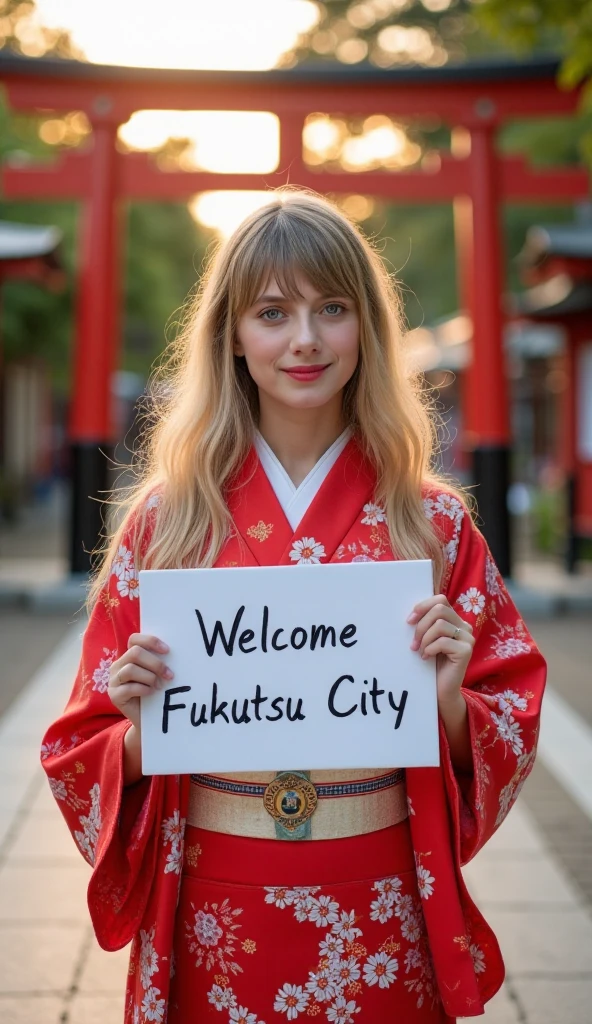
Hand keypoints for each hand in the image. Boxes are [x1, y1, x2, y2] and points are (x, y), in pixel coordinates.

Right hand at [108, 633, 172, 732]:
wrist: (150, 720)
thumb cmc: (156, 693)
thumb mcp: (158, 674)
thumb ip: (159, 662)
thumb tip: (176, 652)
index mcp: (128, 656)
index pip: (134, 639)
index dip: (151, 641)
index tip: (168, 651)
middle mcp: (118, 665)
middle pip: (134, 653)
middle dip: (155, 663)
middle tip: (169, 675)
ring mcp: (114, 681)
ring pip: (130, 669)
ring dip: (150, 677)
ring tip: (159, 686)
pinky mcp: (114, 696)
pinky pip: (128, 688)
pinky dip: (143, 689)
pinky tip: (151, 693)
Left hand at [407, 595, 474, 710]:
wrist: (441, 690)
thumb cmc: (431, 663)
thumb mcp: (427, 638)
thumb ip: (426, 623)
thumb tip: (411, 612)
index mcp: (455, 620)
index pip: (440, 599)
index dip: (423, 606)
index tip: (409, 620)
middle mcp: (465, 626)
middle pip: (440, 609)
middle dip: (421, 625)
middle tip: (413, 642)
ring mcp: (468, 638)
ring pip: (440, 625)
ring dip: (424, 639)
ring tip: (420, 651)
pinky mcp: (466, 651)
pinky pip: (442, 642)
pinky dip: (430, 649)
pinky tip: (427, 658)